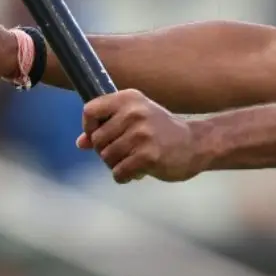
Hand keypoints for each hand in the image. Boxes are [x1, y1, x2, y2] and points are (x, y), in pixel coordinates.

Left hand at [77, 90, 204, 183]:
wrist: (195, 144)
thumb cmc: (161, 131)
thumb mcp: (135, 120)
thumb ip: (106, 127)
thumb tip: (80, 143)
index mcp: (129, 98)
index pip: (90, 110)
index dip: (89, 128)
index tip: (100, 136)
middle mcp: (134, 113)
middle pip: (97, 140)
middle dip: (106, 151)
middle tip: (125, 153)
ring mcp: (142, 134)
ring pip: (106, 158)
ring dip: (116, 165)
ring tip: (133, 161)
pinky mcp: (148, 155)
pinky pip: (119, 172)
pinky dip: (124, 177)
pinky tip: (138, 171)